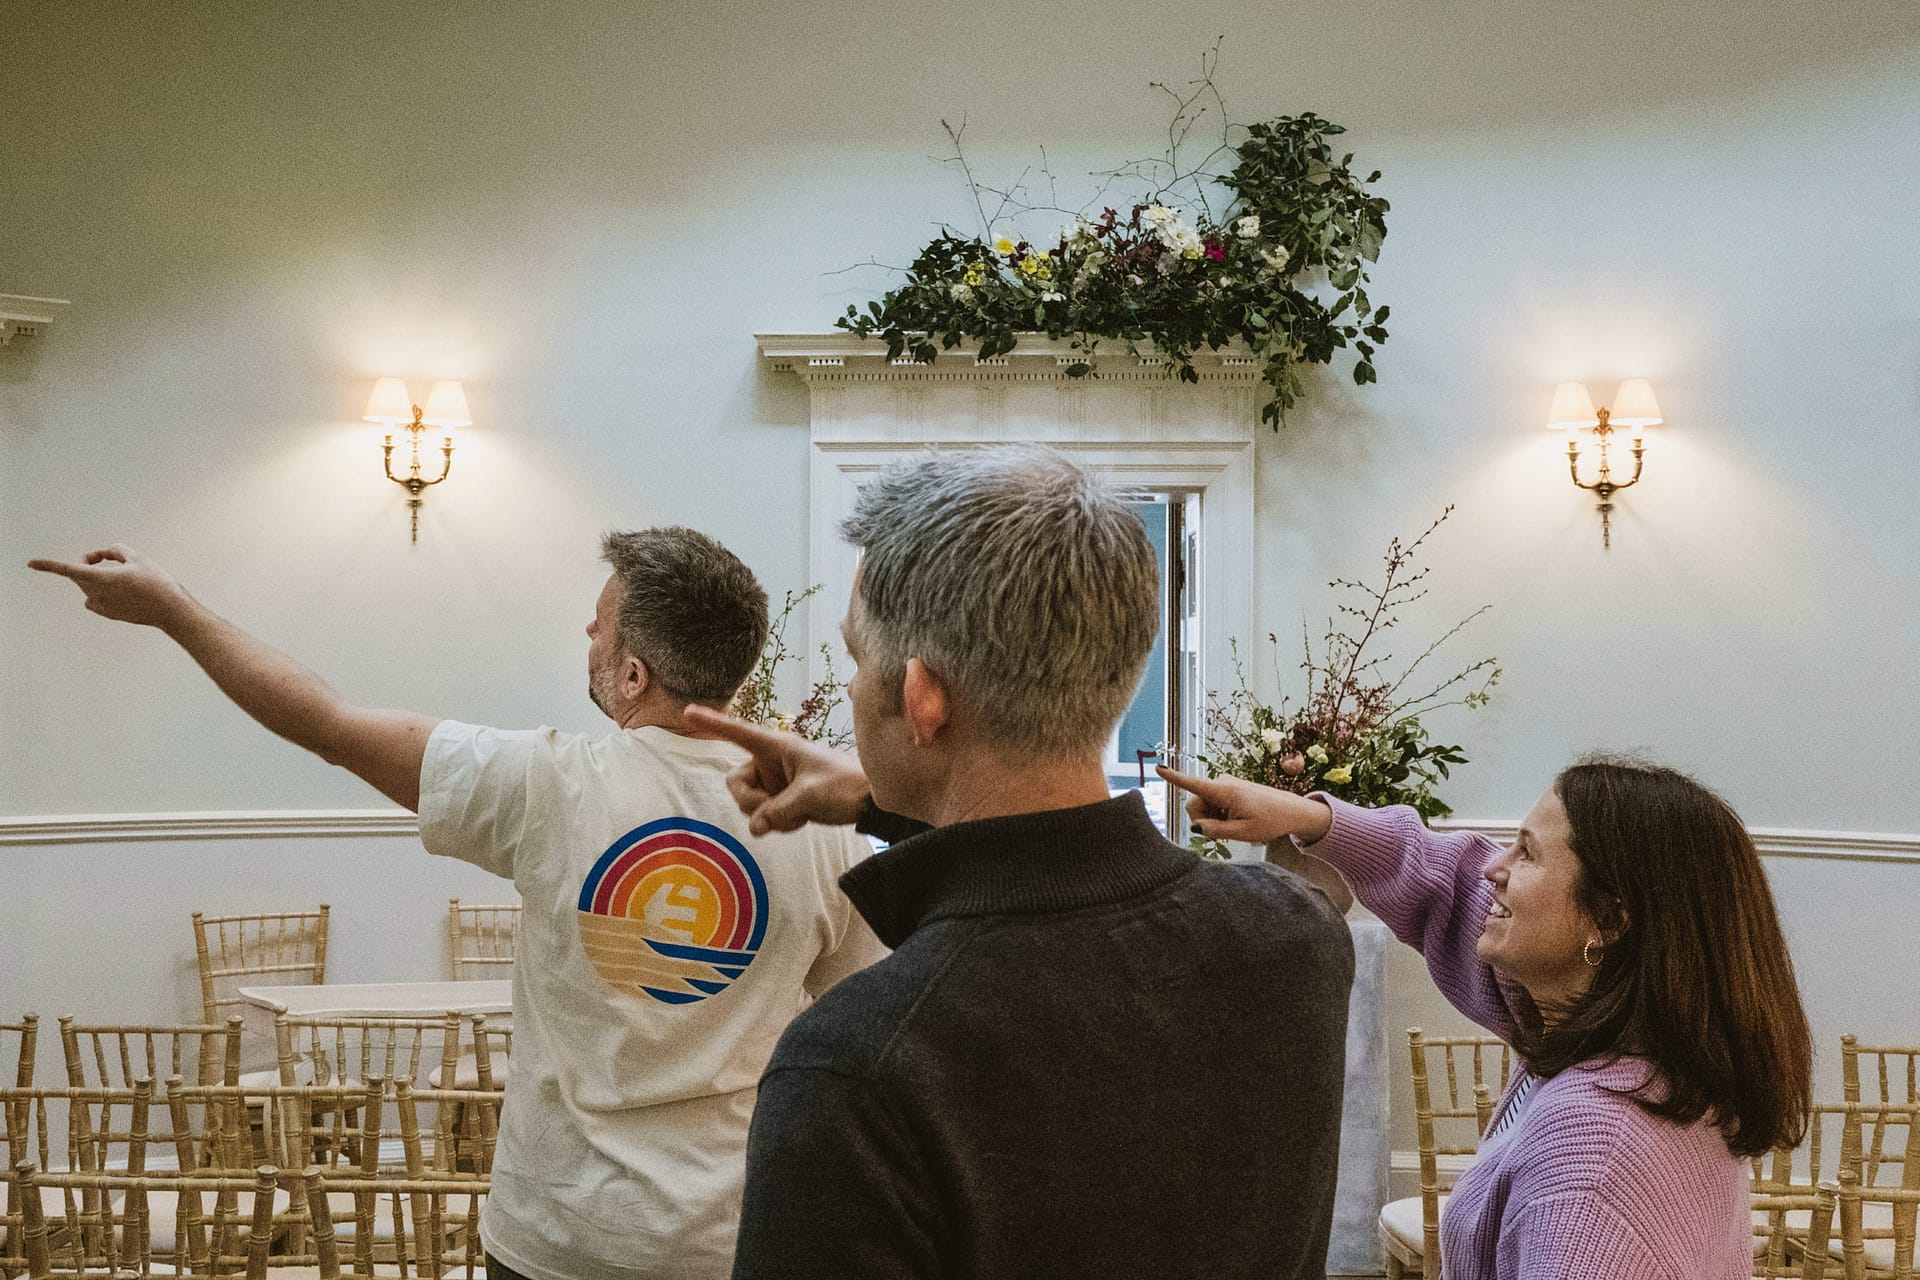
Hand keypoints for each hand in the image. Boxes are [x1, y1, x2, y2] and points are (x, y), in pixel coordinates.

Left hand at [27, 545, 193, 627]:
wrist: (170, 610)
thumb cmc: (156, 582)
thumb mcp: (138, 557)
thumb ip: (116, 550)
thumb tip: (105, 556)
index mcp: (101, 578)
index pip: (69, 569)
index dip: (49, 565)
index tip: (31, 563)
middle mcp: (96, 594)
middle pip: (81, 572)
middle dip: (91, 562)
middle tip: (111, 557)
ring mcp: (100, 605)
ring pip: (88, 584)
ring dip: (98, 576)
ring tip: (125, 576)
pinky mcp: (107, 613)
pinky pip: (94, 598)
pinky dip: (102, 591)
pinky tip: (121, 592)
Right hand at [681, 706, 870, 835]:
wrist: (871, 802)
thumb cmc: (846, 785)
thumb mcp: (810, 796)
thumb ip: (777, 811)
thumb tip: (754, 827)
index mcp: (778, 746)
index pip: (739, 732)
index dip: (713, 722)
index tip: (687, 711)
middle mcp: (772, 762)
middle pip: (735, 781)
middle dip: (748, 801)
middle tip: (769, 814)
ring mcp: (776, 782)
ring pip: (748, 803)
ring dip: (767, 815)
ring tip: (797, 816)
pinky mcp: (783, 800)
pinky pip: (764, 815)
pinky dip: (778, 823)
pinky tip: (801, 821)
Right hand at [1156, 766, 1333, 845]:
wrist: (1293, 811)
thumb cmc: (1270, 821)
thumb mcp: (1241, 833)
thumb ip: (1214, 831)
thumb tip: (1195, 826)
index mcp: (1224, 791)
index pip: (1193, 785)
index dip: (1174, 778)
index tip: (1158, 768)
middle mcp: (1222, 783)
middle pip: (1194, 804)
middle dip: (1202, 819)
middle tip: (1226, 830)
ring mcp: (1225, 785)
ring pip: (1203, 806)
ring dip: (1213, 818)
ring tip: (1236, 824)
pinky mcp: (1229, 789)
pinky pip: (1213, 804)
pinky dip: (1219, 815)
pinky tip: (1237, 819)